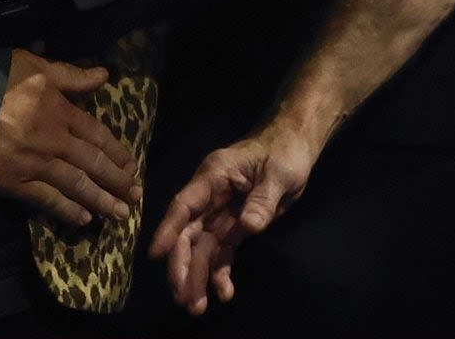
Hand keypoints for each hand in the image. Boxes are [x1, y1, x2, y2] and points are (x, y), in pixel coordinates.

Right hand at [0, 50, 137, 227]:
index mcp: (61, 112)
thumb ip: (72, 75)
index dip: (117, 152)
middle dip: (118, 180)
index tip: (133, 166)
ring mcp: (34, 164)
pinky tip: (84, 219)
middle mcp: (54, 140)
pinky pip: (45, 199)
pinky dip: (66, 210)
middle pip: (93, 163)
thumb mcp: (37, 68)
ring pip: (76, 184)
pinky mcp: (12, 182)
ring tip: (121, 214)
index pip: (98, 135)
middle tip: (137, 195)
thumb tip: (105, 75)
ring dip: (101, 200)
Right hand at [149, 122, 315, 315]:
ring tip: (196, 307)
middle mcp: (210, 198)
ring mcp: (220, 214)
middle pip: (189, 234)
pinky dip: (220, 272)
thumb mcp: (279, 172)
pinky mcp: (234, 227)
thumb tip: (247, 227)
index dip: (169, 229)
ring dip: (198, 277)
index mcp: (214, 176)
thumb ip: (262, 200)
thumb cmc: (285, 150)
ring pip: (202, 249)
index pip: (185, 205)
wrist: (297, 146)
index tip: (156, 255)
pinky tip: (224, 293)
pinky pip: (222, 252)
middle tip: (183, 296)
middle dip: (183, 266)